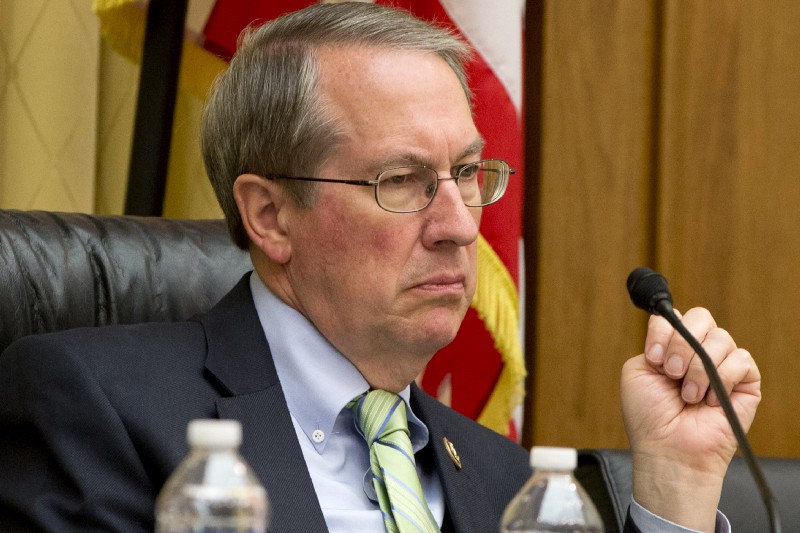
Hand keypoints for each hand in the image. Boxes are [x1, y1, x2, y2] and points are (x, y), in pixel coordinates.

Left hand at [621, 307, 760, 531]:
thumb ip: (654, 342)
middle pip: (701, 317)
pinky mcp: (746, 382)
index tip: (654, 358)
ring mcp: (723, 365)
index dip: (663, 330)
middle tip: (672, 372)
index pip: (675, 316)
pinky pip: (741, 360)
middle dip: (682, 344)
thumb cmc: (650, 417)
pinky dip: (721, 380)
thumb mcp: (638, 371)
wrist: (668, 449)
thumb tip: (679, 329)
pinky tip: (709, 401)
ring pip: (721, 338)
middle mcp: (698, 352)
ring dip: (698, 369)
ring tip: (688, 396)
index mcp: (672, 347)